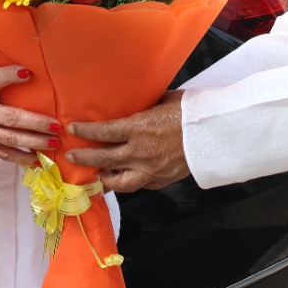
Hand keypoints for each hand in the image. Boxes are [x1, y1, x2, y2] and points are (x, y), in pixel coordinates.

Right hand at [0, 66, 60, 166]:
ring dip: (33, 143)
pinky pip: (2, 154)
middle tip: (57, 125)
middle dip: (35, 123)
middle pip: (9, 117)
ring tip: (53, 144)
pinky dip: (20, 158)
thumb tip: (23, 71)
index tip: (28, 73)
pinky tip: (36, 159)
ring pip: (9, 140)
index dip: (9, 75)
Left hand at [66, 92, 190, 191]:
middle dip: (84, 158)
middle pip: (103, 159)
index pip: (102, 133)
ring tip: (97, 176)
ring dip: (105, 179)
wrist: (215, 133)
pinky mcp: (162, 181)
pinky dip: (130, 182)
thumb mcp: (161, 101)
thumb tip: (132, 104)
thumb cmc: (190, 110)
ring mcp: (150, 170)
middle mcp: (140, 152)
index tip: (73, 129)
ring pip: (119, 182)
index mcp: (138, 129)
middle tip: (72, 157)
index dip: (84, 132)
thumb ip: (143, 107)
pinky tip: (125, 178)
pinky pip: (140, 185)